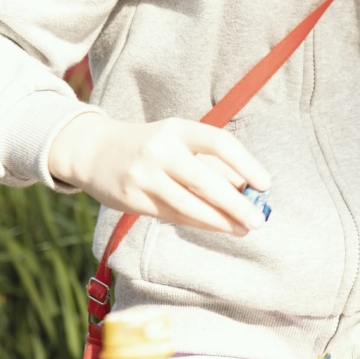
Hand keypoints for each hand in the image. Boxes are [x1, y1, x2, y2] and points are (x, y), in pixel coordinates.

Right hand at [48, 113, 270, 233]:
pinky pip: (173, 215)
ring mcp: (143, 177)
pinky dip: (199, 222)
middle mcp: (160, 150)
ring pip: (189, 204)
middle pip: (205, 181)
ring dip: (220, 220)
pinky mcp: (132, 200)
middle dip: (236, 204)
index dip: (245, 163)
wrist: (94, 151)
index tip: (265, 184)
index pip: (219, 143)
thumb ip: (211, 162)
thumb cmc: (151, 146)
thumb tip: (249, 189)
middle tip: (258, 220)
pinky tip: (218, 227)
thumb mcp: (179, 140)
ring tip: (243, 229)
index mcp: (178, 129)